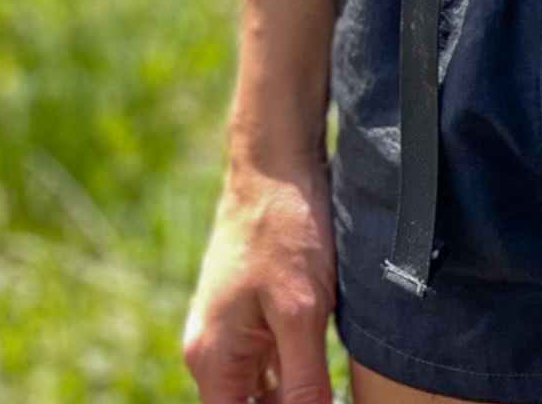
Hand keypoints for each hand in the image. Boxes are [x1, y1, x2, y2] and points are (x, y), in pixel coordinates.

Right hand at [183, 151, 335, 403]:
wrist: (277, 162)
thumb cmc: (284, 228)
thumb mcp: (301, 311)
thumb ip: (303, 381)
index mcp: (212, 360)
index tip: (316, 401)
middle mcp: (212, 351)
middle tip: (328, 392)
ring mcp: (231, 328)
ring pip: (265, 387)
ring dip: (297, 390)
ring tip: (328, 378)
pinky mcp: (252, 309)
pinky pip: (272, 358)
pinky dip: (297, 366)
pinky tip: (328, 360)